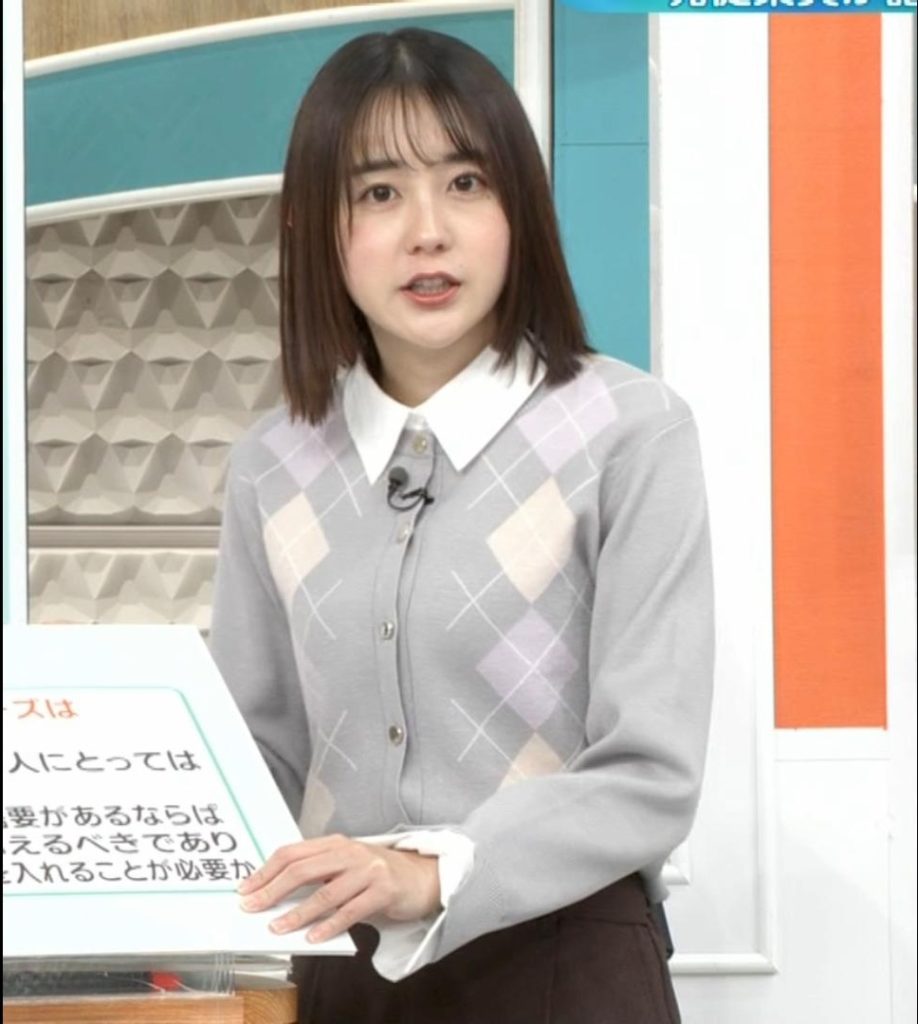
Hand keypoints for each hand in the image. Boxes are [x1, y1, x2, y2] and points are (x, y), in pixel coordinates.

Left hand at [237, 834, 440, 942]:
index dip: (266, 870)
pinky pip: (350, 911)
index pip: (293, 852)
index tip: (247, 888)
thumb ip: (318, 874)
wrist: (422, 876)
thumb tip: (277, 895)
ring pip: (325, 892)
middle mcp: (350, 852)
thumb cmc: (377, 874)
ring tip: (277, 928)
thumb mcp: (346, 865)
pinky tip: (314, 937)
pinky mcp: (384, 890)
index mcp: (336, 843)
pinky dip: (329, 925)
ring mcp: (368, 870)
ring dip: (297, 913)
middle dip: (272, 890)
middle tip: (252, 908)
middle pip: (303, 869)